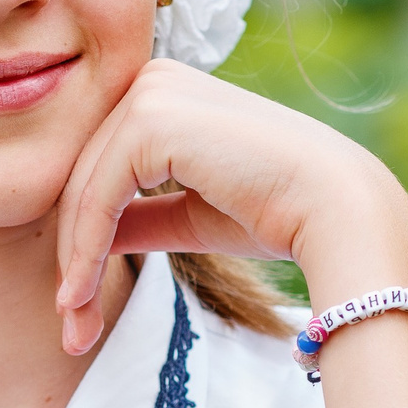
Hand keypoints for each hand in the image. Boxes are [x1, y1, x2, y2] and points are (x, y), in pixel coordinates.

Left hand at [53, 60, 407, 353]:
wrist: (336, 212)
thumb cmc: (277, 212)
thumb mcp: (190, 214)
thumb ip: (136, 217)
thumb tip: (82, 240)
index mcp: (164, 90)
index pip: (99, 166)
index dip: (81, 236)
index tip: (76, 305)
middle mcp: (151, 79)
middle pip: (82, 178)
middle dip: (71, 257)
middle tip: (72, 328)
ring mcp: (149, 93)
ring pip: (81, 192)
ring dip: (72, 266)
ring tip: (76, 329)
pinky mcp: (149, 120)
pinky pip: (95, 198)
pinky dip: (83, 253)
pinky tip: (80, 299)